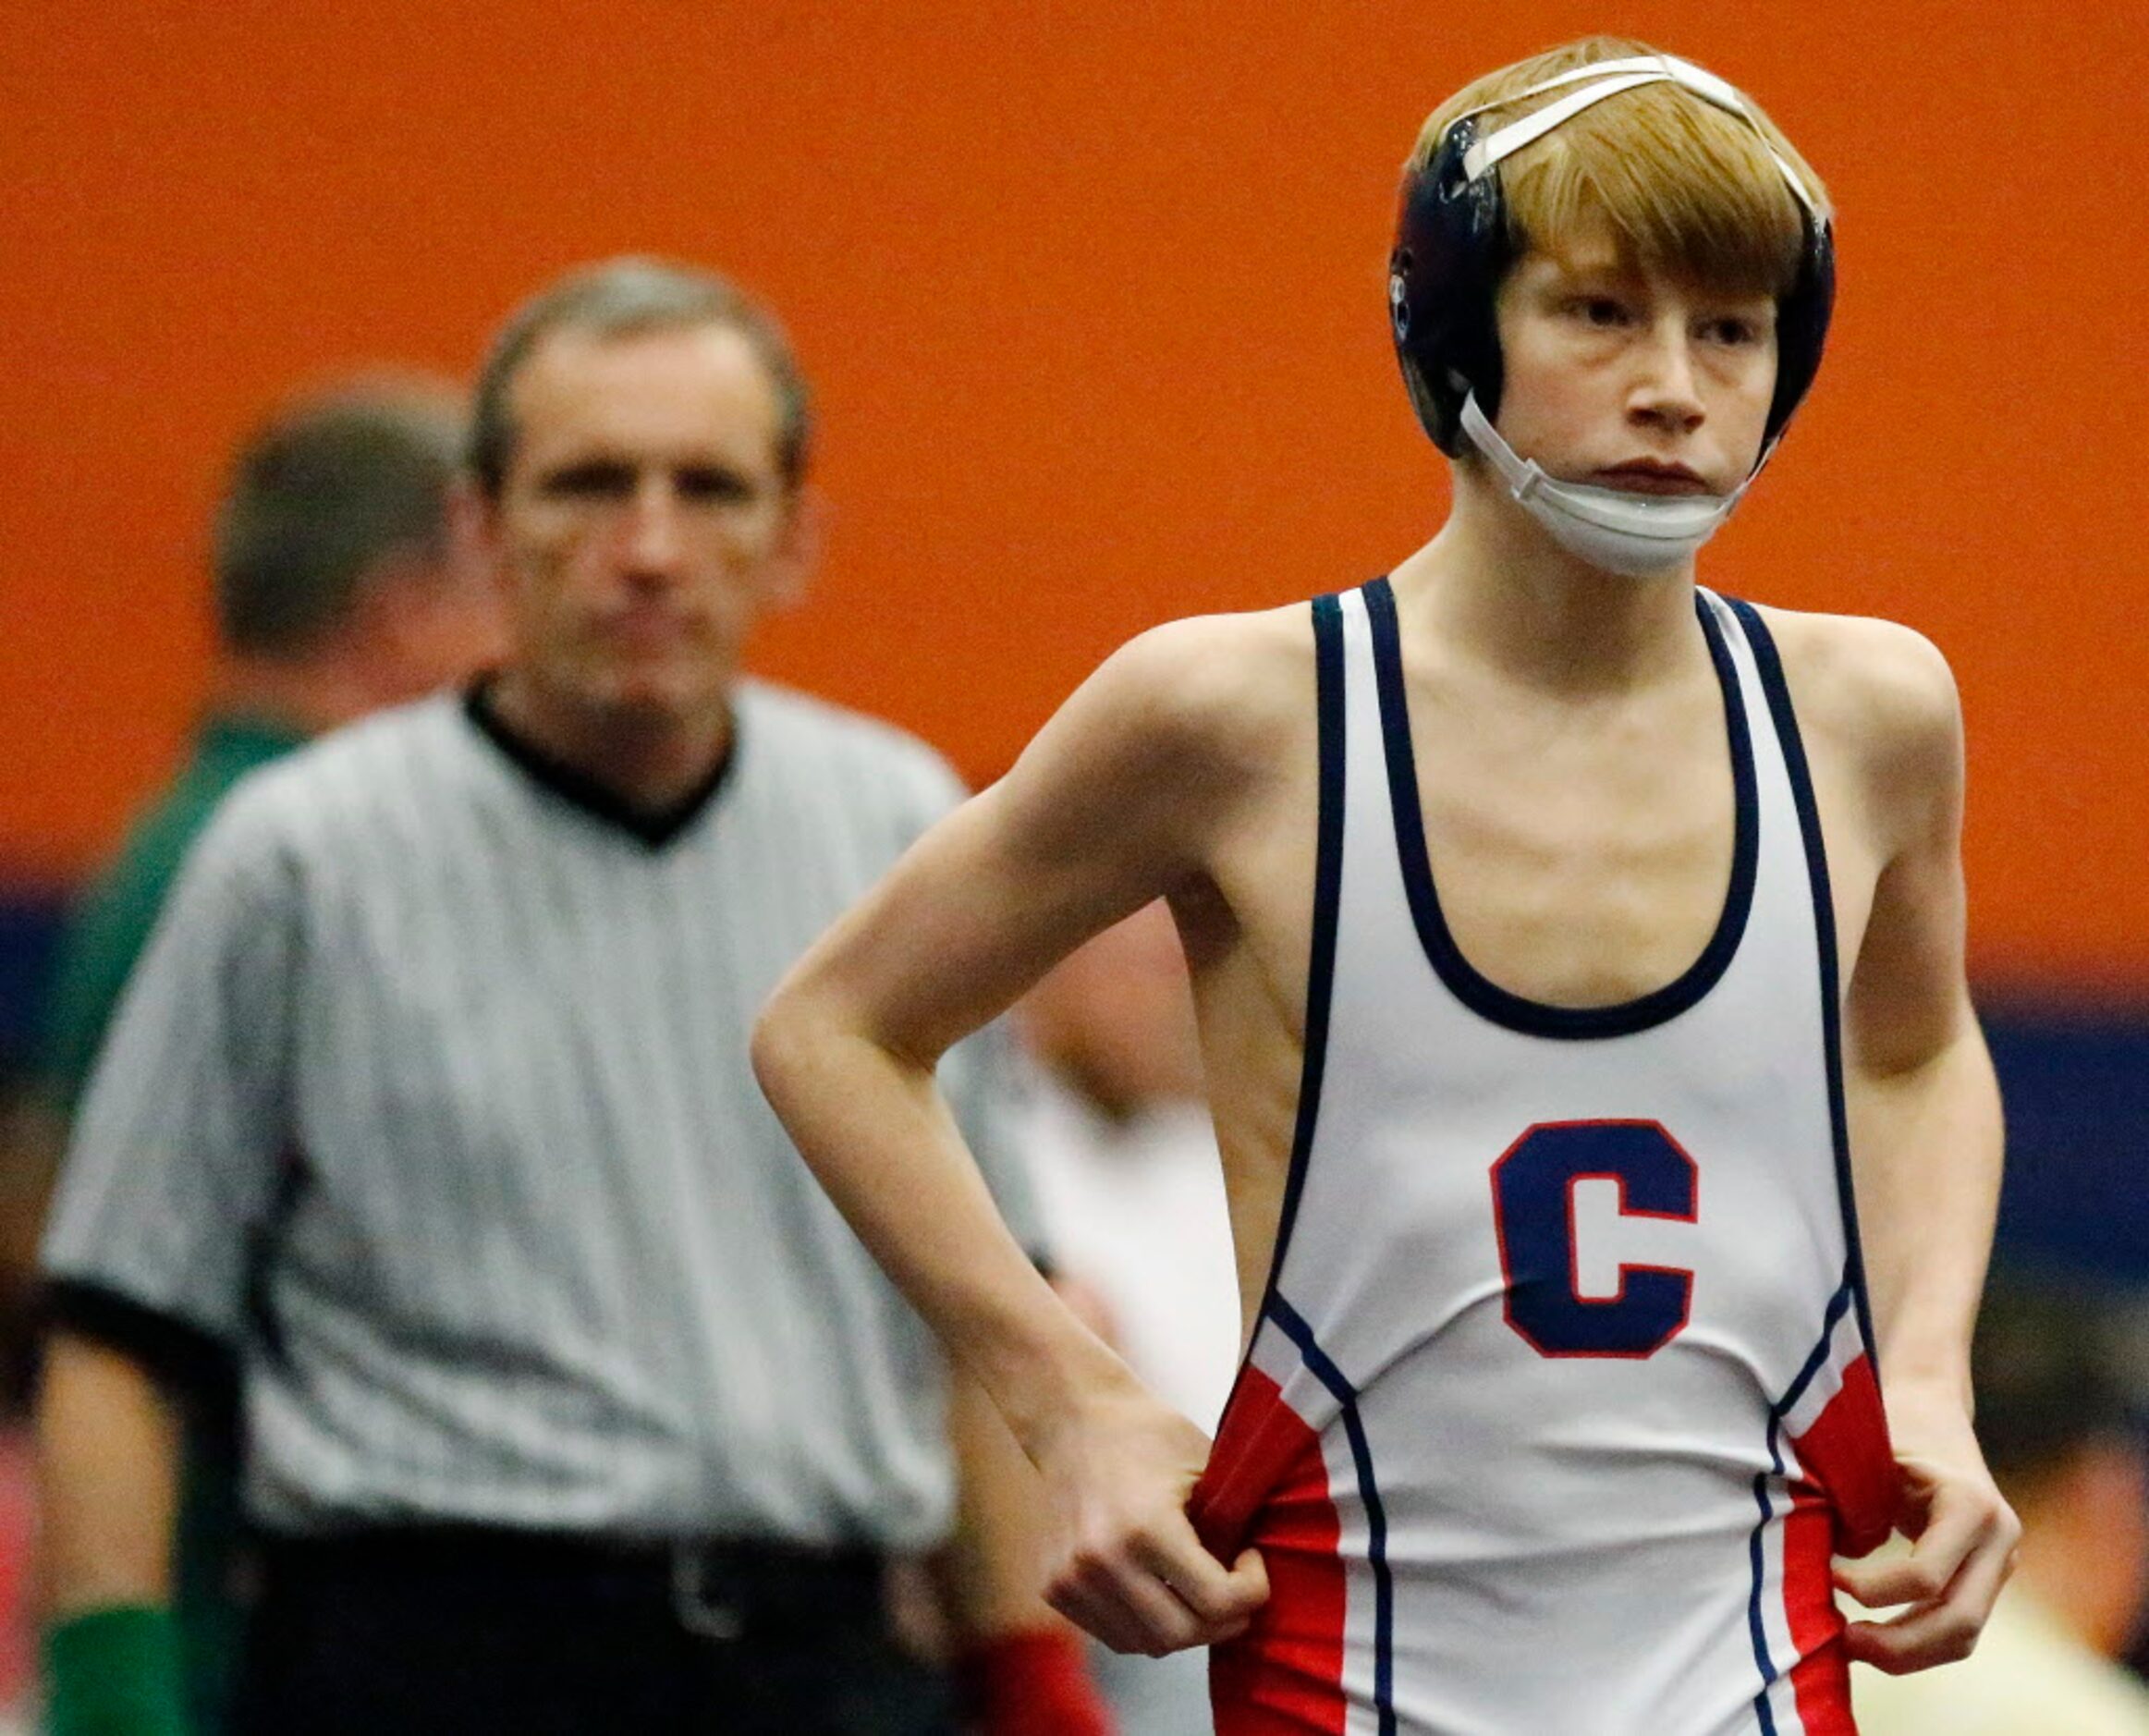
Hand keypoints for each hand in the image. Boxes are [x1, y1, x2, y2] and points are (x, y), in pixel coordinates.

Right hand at [1037, 1372, 1267, 1656]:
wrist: (1072, 1418)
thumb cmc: (1147, 1434)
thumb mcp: (1203, 1466)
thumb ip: (1231, 1524)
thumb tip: (1262, 1576)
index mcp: (1144, 1527)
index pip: (1216, 1601)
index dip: (1251, 1589)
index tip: (1251, 1560)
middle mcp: (1101, 1562)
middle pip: (1182, 1635)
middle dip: (1223, 1618)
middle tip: (1235, 1586)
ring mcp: (1071, 1580)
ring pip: (1147, 1644)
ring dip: (1185, 1627)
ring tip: (1198, 1589)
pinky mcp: (1054, 1588)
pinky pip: (1115, 1635)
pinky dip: (1146, 1625)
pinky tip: (1162, 1591)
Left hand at [1834, 1387, 2019, 1673]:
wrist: (1933, 1410)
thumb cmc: (1889, 1426)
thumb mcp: (1871, 1453)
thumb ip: (1850, 1504)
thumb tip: (1809, 1566)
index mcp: (1970, 1503)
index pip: (1926, 1575)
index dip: (1873, 1589)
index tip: (1830, 1578)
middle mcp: (1999, 1538)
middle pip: (1958, 1620)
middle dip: (1897, 1644)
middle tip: (1840, 1642)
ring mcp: (2000, 1561)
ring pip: (1963, 1636)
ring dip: (1907, 1653)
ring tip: (1850, 1646)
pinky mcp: (1987, 1577)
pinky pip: (1958, 1626)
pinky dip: (1916, 1641)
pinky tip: (1871, 1637)